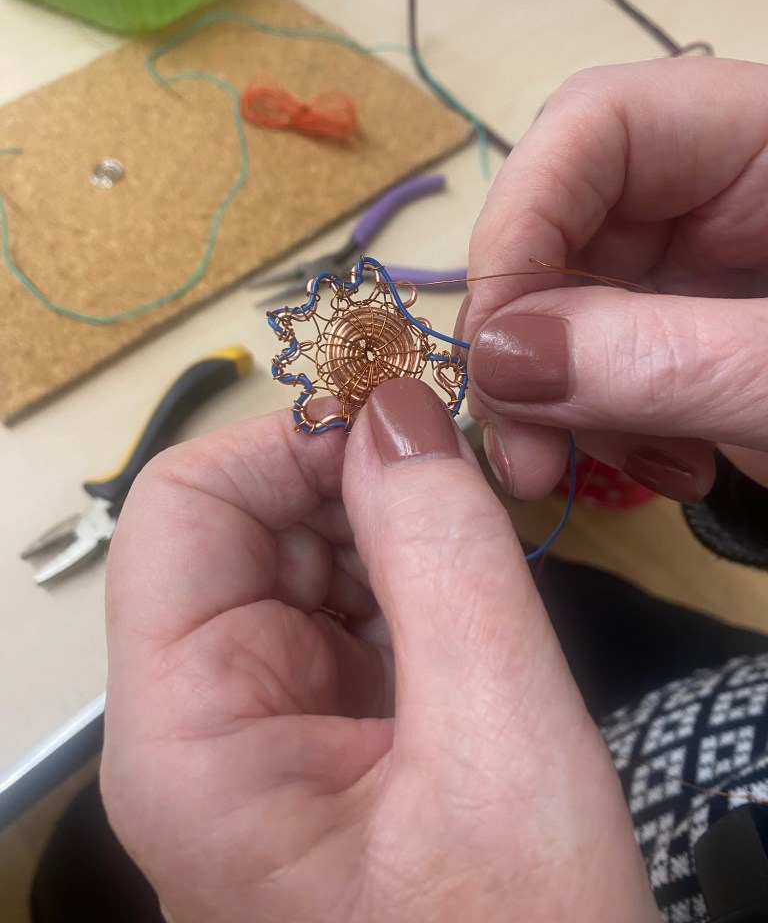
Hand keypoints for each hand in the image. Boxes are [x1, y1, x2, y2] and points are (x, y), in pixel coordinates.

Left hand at [101, 378, 656, 922]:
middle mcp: (208, 719)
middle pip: (245, 524)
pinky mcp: (329, 728)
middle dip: (349, 478)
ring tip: (480, 537)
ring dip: (389, 522)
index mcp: (192, 734)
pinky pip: (354, 604)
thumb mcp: (496, 743)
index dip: (289, 442)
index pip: (186, 511)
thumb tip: (398, 411)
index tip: (403, 420)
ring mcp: (270, 723)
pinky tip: (472, 590)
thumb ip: (444, 558)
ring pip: (306, 554)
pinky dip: (413, 572)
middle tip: (465, 468)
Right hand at [459, 58, 767, 499]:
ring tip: (619, 477)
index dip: (520, 225)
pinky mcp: (701, 335)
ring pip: (575, 313)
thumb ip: (665, 359)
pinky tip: (668, 472)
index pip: (595, 127)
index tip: (497, 352)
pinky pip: (615, 367)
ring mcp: (707, 267)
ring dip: (569, 406)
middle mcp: (719, 190)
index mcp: (763, 139)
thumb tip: (496, 361)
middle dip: (532, 352)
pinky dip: (615, 428)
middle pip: (567, 231)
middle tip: (524, 459)